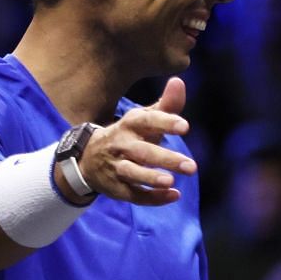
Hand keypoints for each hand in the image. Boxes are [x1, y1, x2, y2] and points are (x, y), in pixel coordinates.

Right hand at [78, 77, 196, 206]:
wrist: (89, 158)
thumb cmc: (129, 135)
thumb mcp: (144, 119)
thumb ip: (166, 105)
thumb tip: (179, 81)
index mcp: (129, 125)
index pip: (146, 121)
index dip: (165, 122)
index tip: (185, 126)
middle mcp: (121, 145)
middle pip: (142, 152)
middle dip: (166, 159)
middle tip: (192, 167)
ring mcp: (117, 168)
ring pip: (133, 173)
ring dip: (151, 178)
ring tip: (171, 181)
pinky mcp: (117, 188)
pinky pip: (134, 195)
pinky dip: (153, 198)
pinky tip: (174, 196)